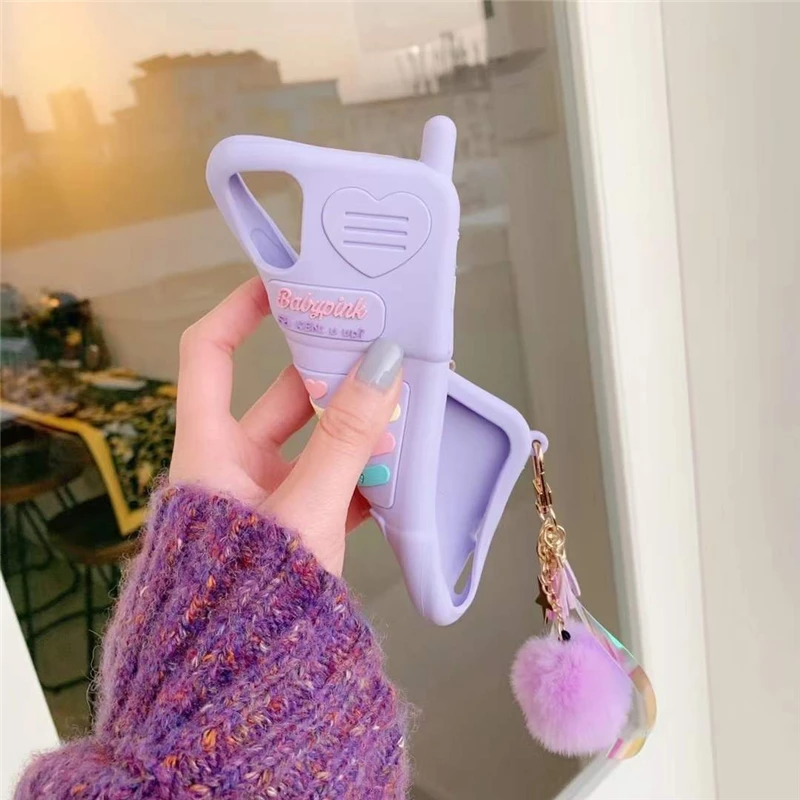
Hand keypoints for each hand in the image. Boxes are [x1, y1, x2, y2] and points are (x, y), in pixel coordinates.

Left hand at [169, 277, 402, 574]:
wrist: (240, 691)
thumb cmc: (248, 597)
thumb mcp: (304, 509)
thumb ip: (346, 439)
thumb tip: (382, 365)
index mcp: (209, 449)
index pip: (208, 354)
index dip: (241, 312)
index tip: (286, 287)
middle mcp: (232, 467)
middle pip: (282, 398)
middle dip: (332, 379)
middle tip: (380, 355)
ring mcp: (265, 500)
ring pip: (316, 446)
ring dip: (359, 433)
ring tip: (405, 414)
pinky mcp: (295, 531)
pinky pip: (334, 488)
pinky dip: (365, 480)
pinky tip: (401, 477)